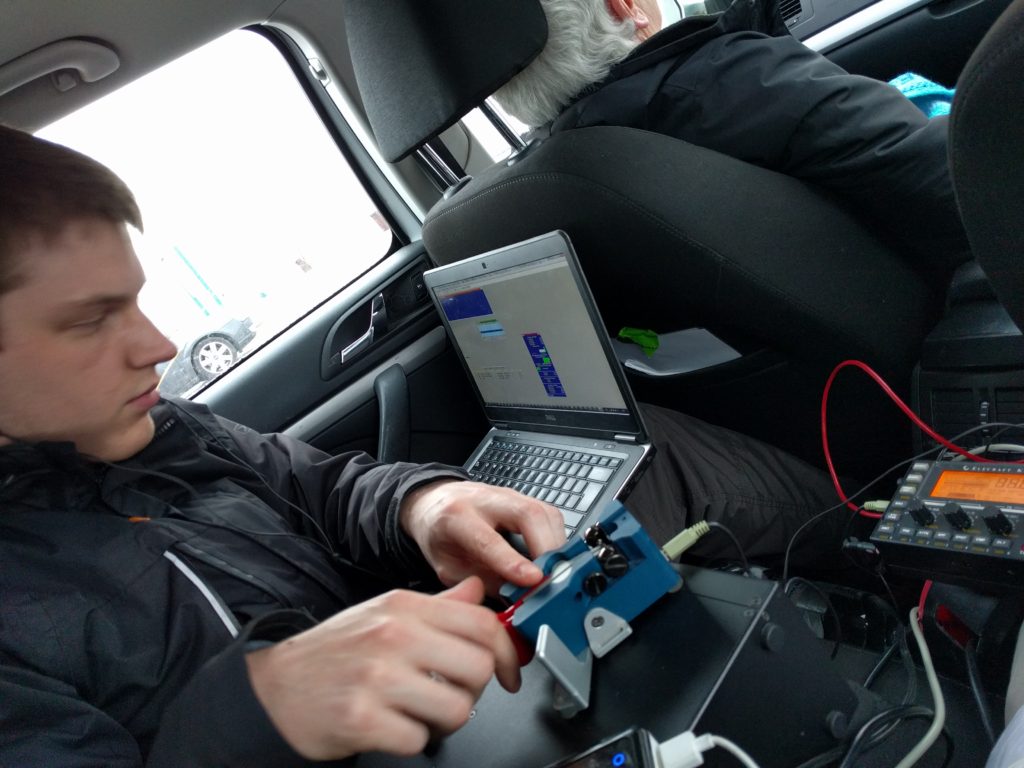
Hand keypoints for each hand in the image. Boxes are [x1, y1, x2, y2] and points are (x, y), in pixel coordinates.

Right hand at [245, 577, 518, 759]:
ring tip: (420, 712)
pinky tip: (393, 726)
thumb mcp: (386, 613)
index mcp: (404, 608)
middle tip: (451, 692)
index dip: (507, 651)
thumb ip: (439, 605)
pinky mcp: (361, 718)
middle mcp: (393, 637)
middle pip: (478, 668)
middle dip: (473, 690)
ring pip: (457, 709)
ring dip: (444, 721)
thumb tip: (477, 590)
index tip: (510, 671)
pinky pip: (419, 740)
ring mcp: (377, 677)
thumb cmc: (336, 650)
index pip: (482, 623)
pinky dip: (411, 741)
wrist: (275, 684)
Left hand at [400, 480, 564, 593]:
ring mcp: (507, 495)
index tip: (534, 580)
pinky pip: (549, 515)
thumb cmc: (440, 536)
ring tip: (558, 572)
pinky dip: (557, 538)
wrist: (434, 504)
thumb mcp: (449, 568)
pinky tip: (555, 558)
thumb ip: (483, 582)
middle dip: (548, 548)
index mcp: (456, 517)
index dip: (513, 562)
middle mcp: (485, 500)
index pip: (489, 539)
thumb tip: (518, 598)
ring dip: (557, 544)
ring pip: (544, 512)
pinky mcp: (523, 498)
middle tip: (555, 578)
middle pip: (527, 514)